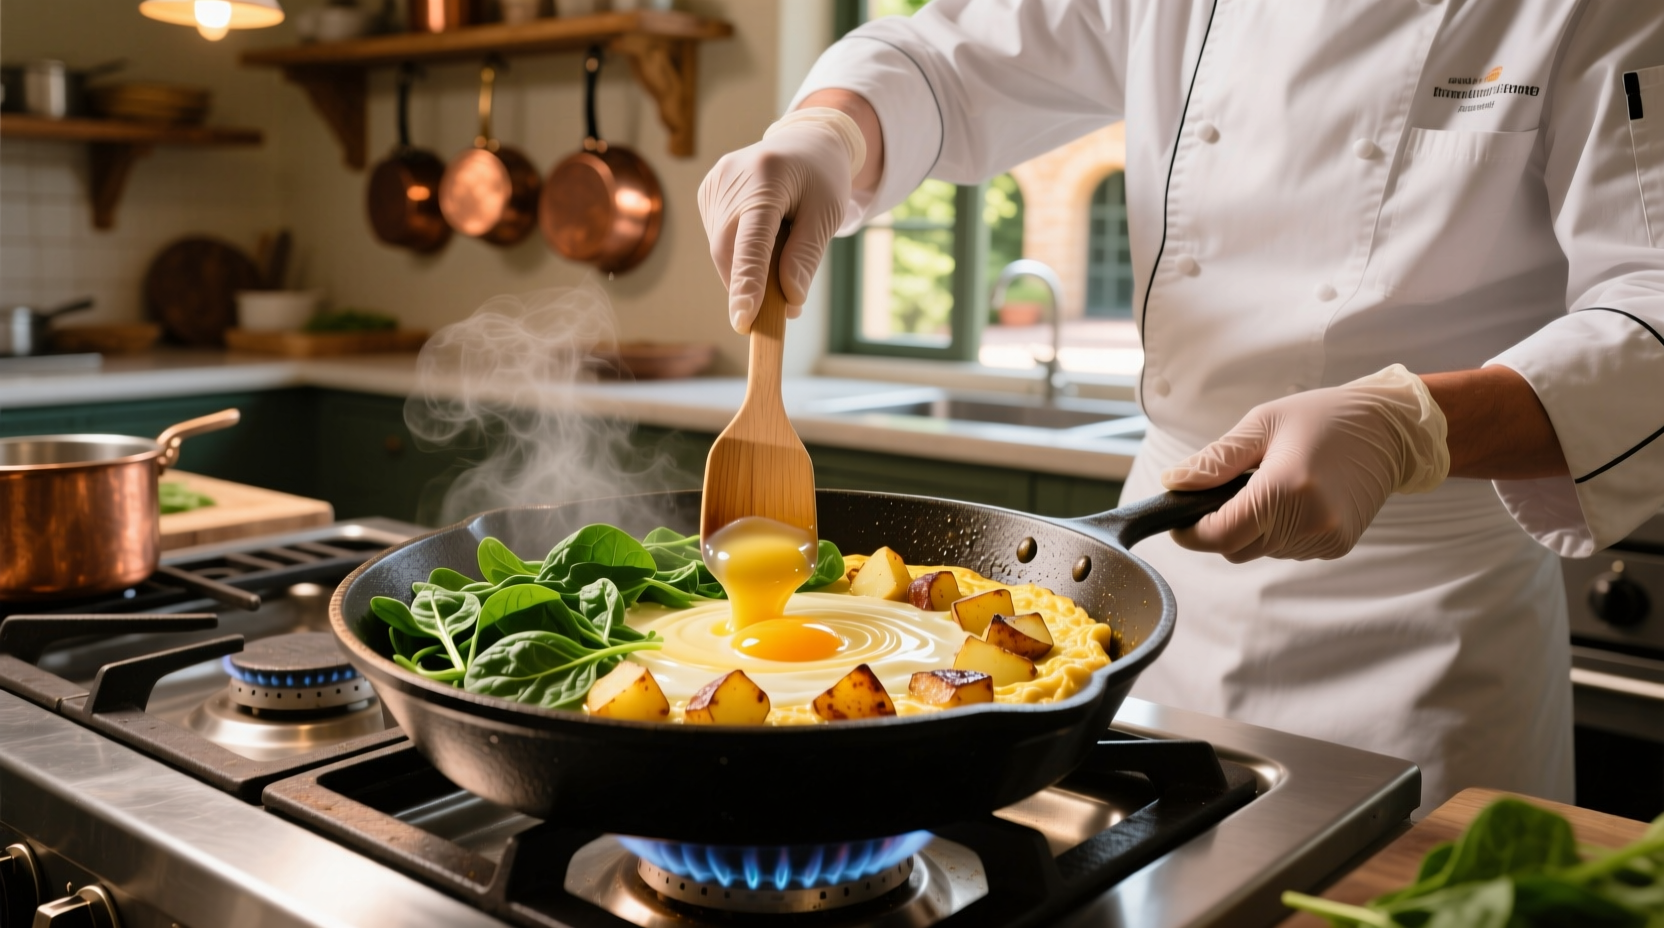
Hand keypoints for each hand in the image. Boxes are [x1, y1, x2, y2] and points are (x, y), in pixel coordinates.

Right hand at [698, 108, 864, 332]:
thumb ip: (806, 256)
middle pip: (729, 250)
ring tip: (778, 257)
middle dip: (747, 287)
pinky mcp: (707, 192)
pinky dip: (738, 254)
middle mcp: (731, 177)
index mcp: (767, 177)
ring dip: (745, 271)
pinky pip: (719, 239)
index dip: (747, 283)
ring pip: (721, 250)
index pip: (752, 240)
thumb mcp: (827, 215)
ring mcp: (714, 183)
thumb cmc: (822, 178)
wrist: (805, 141)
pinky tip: (761, 239)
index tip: (744, 321)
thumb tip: (789, 301)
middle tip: (773, 314)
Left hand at [1160, 364, 1449, 561]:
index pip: (1220, 535)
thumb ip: (1214, 460)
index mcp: (1284, 489)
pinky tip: (1295, 498)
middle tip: (1229, 489)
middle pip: (1235, 548)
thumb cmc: (1321, 417)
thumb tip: (1173, 484)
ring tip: (1271, 486)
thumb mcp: (1261, 424)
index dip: (1191, 533)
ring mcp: (1325, 538)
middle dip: (1220, 526)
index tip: (1178, 520)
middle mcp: (1308, 521)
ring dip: (1253, 528)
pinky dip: (1279, 531)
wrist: (1388, 429)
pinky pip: (1287, 549)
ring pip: (1260, 551)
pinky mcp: (1337, 545)